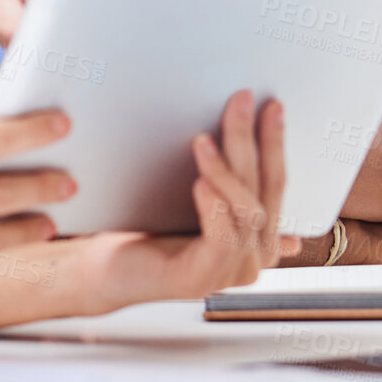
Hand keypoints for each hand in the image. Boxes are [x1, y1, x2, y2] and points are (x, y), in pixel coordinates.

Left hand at [67, 92, 294, 311]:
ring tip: (204, 139)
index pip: (274, 182)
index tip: (271, 105)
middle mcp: (252, 258)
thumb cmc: (148, 228)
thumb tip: (244, 135)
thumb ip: (224, 176)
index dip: (274, 143)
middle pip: (262, 190)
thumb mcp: (195, 196)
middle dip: (253, 140)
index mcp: (258, 238)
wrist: (106, 267)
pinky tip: (202, 183)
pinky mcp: (202, 281)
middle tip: (241, 101)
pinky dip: (215, 208)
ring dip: (226, 170)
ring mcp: (230, 272)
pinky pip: (222, 240)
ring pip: (245, 212)